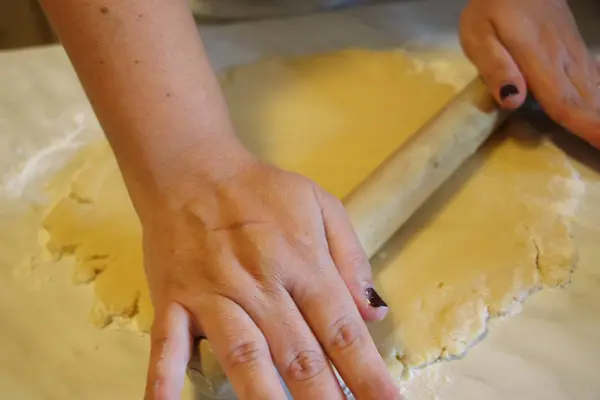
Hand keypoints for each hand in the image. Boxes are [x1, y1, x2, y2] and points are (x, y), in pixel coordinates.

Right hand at [140, 158, 398, 398]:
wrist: (192, 167)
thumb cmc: (260, 189)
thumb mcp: (321, 204)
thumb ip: (350, 258)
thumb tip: (376, 313)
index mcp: (302, 262)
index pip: (342, 329)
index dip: (368, 374)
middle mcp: (261, 284)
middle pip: (299, 354)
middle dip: (325, 399)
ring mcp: (214, 294)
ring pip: (244, 356)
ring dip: (267, 399)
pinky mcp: (174, 299)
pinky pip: (167, 346)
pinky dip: (167, 383)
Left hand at [460, 0, 599, 145]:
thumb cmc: (491, 9)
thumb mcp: (479, 36)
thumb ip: (495, 67)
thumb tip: (513, 100)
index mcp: (538, 60)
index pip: (563, 100)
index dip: (583, 125)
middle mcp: (563, 59)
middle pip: (586, 100)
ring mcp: (573, 53)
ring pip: (594, 89)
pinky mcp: (575, 48)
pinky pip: (594, 76)